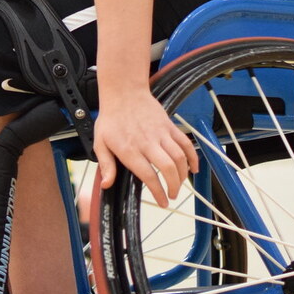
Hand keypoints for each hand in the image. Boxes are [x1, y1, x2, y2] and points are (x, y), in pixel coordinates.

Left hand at [92, 89, 198, 206]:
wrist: (124, 92)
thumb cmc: (111, 118)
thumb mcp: (100, 142)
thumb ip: (106, 165)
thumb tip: (106, 184)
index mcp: (130, 149)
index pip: (148, 175)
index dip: (158, 191)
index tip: (163, 202)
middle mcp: (147, 142)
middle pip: (168, 168)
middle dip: (174, 186)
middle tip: (172, 195)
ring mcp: (161, 133)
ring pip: (179, 156)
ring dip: (183, 174)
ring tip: (179, 183)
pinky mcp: (169, 126)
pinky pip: (185, 143)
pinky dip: (192, 156)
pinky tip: (193, 168)